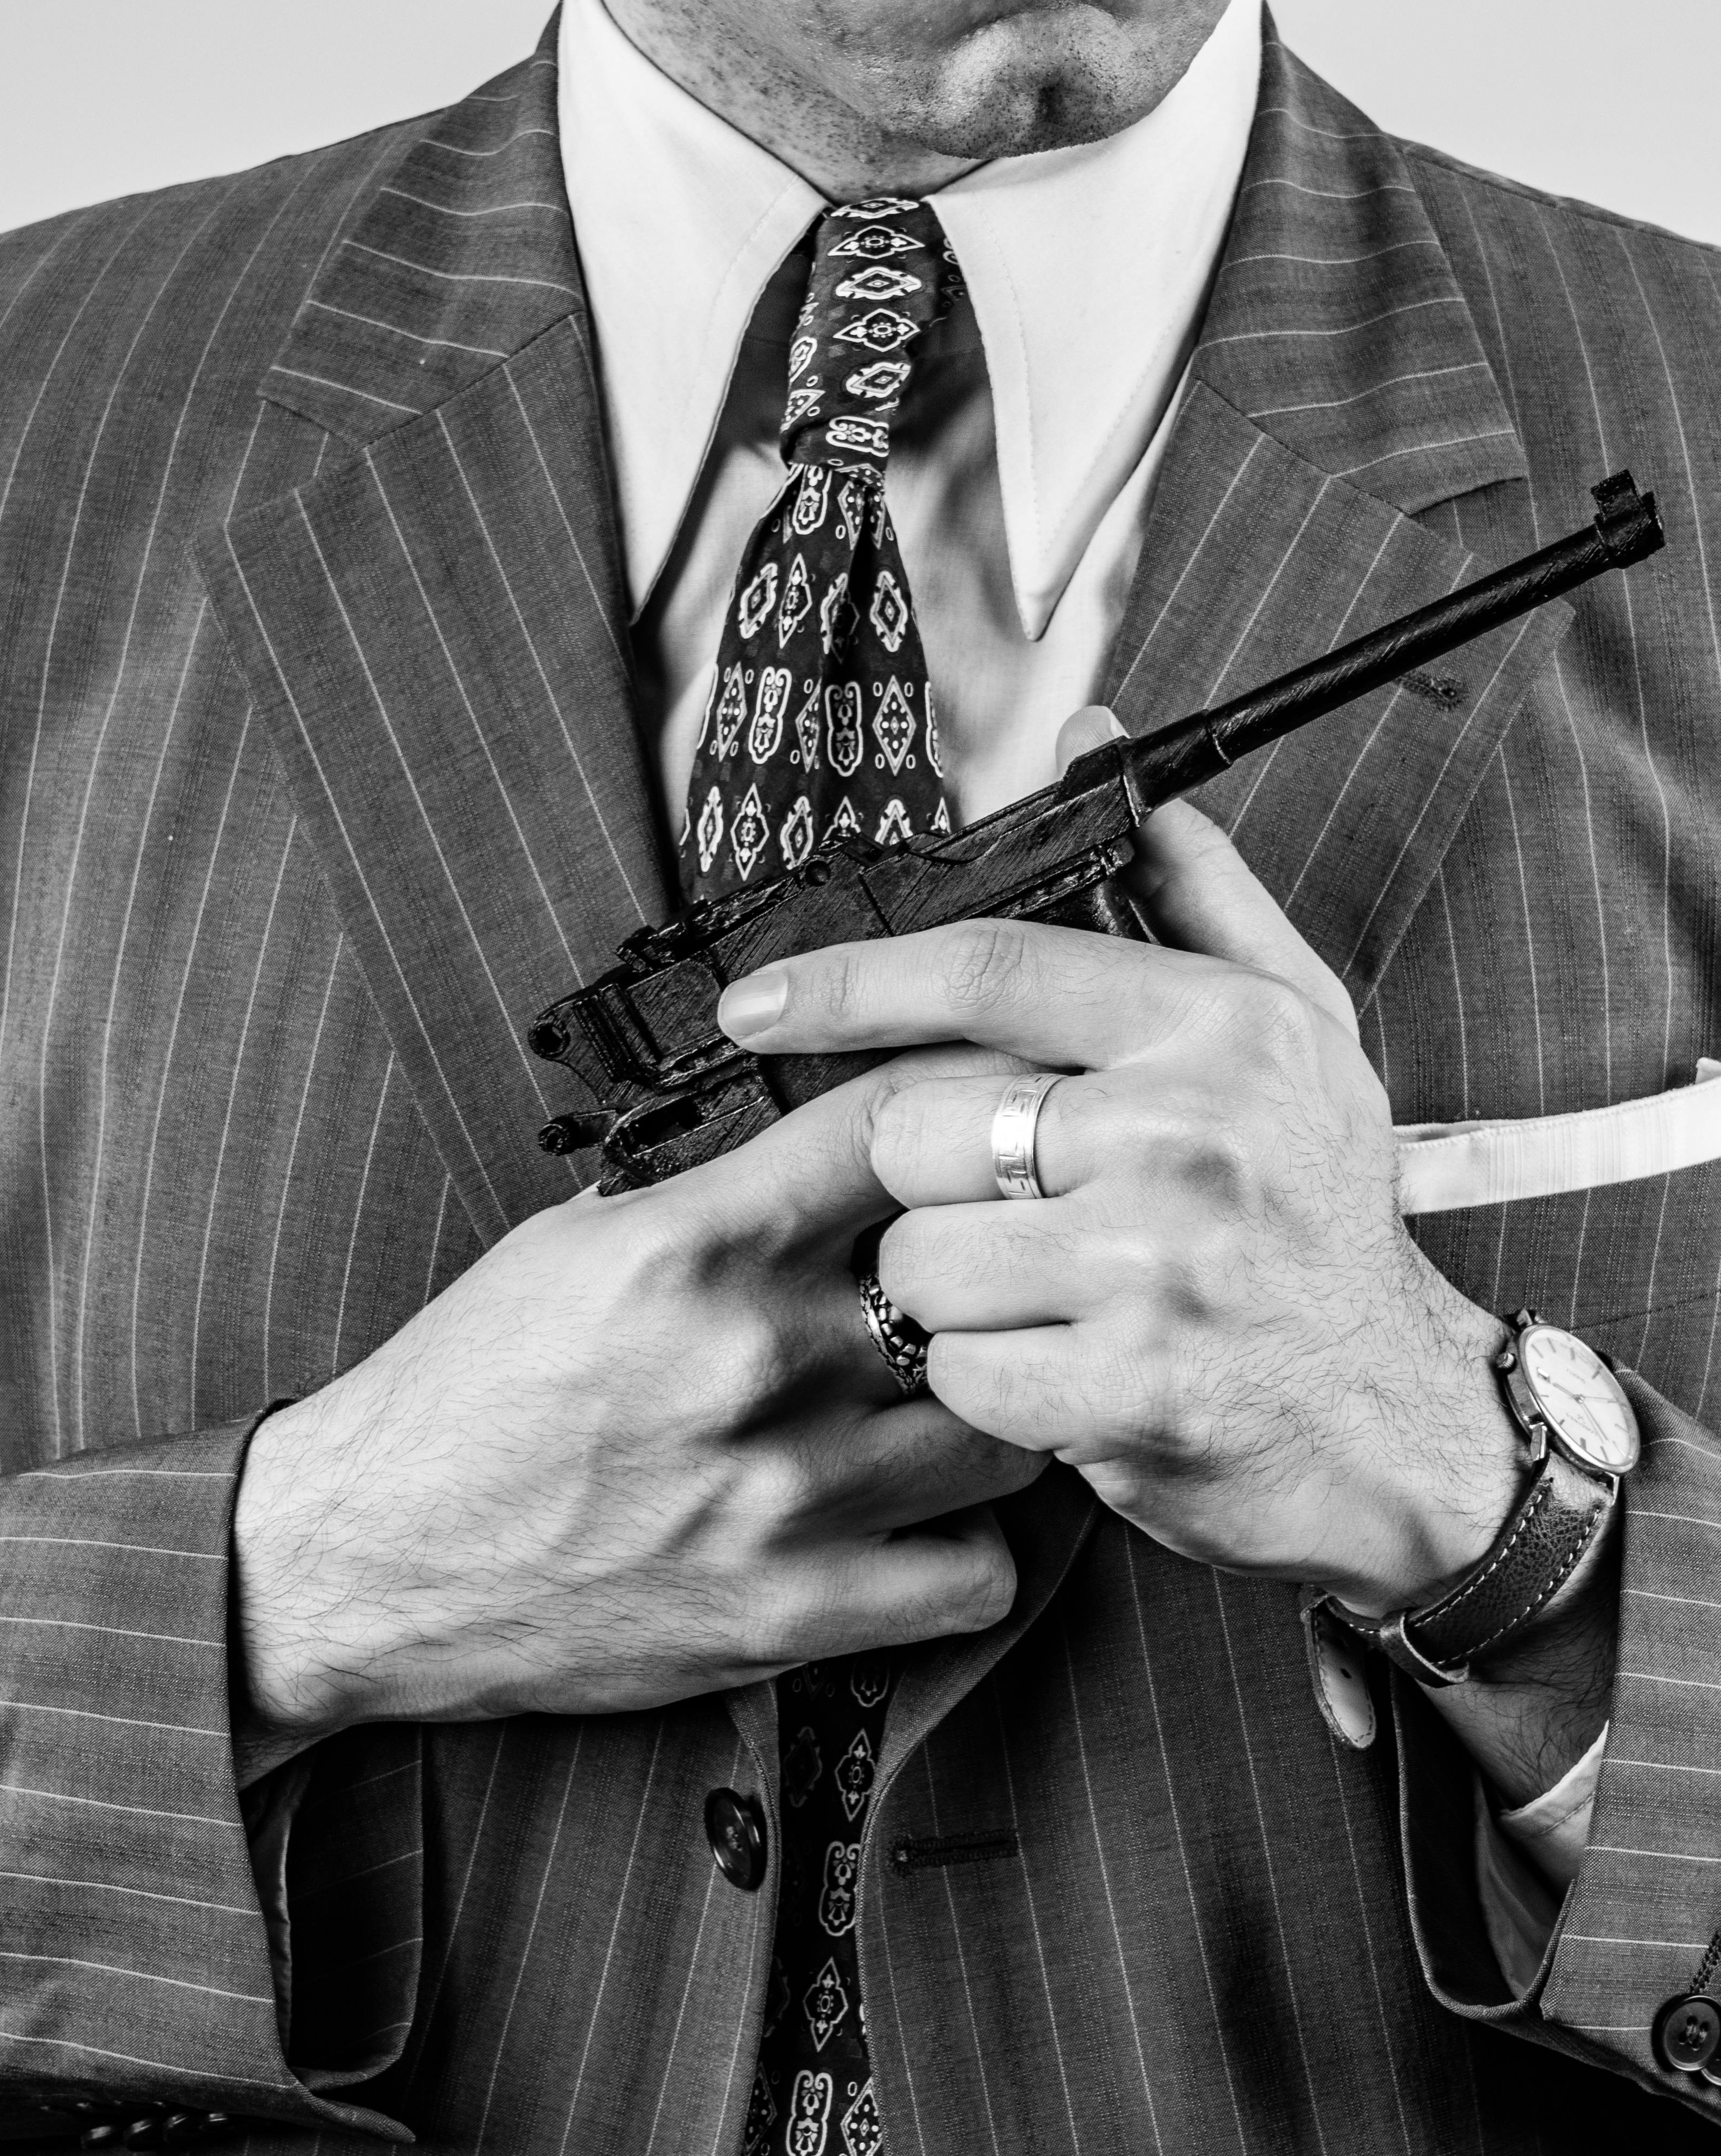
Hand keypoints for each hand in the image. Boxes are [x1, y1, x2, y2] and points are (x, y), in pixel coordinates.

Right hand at [232, 1057, 1042, 1753]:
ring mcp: (784, 1495)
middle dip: (996, 1278)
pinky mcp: (793, 1613)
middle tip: (997, 1285)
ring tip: (953, 1411)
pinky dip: (969, 1553)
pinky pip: (979, 1577)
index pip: (895, 1128)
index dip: (966, 1111)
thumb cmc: (466, 1393)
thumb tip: (823, 1150)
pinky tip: (927, 1529)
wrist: (367, 1559)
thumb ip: (705, 1198)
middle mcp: (754, 1359)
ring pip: (1002, 1432)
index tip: (994, 1123)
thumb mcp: (567, 1244)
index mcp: (694, 1245)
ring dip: (992, 1416)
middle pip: (979, 1282)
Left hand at [715, 742, 1530, 1611]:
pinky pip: (960, 1370)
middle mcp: (1192, 1134)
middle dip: (926, 1178)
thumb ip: (1191, 886)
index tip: (757, 1004)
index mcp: (1220, 1028)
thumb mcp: (1295, 1030)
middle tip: (1002, 1208)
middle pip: (920, 1127)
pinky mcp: (1132, 1390)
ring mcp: (1162, 1265)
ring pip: (921, 1258)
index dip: (850, 983)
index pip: (987, 971)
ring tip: (1041, 1294)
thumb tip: (1091, 737)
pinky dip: (985, 1382)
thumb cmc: (1318, 1215)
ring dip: (949, 1289)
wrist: (1399, 1418)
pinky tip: (1058, 1368)